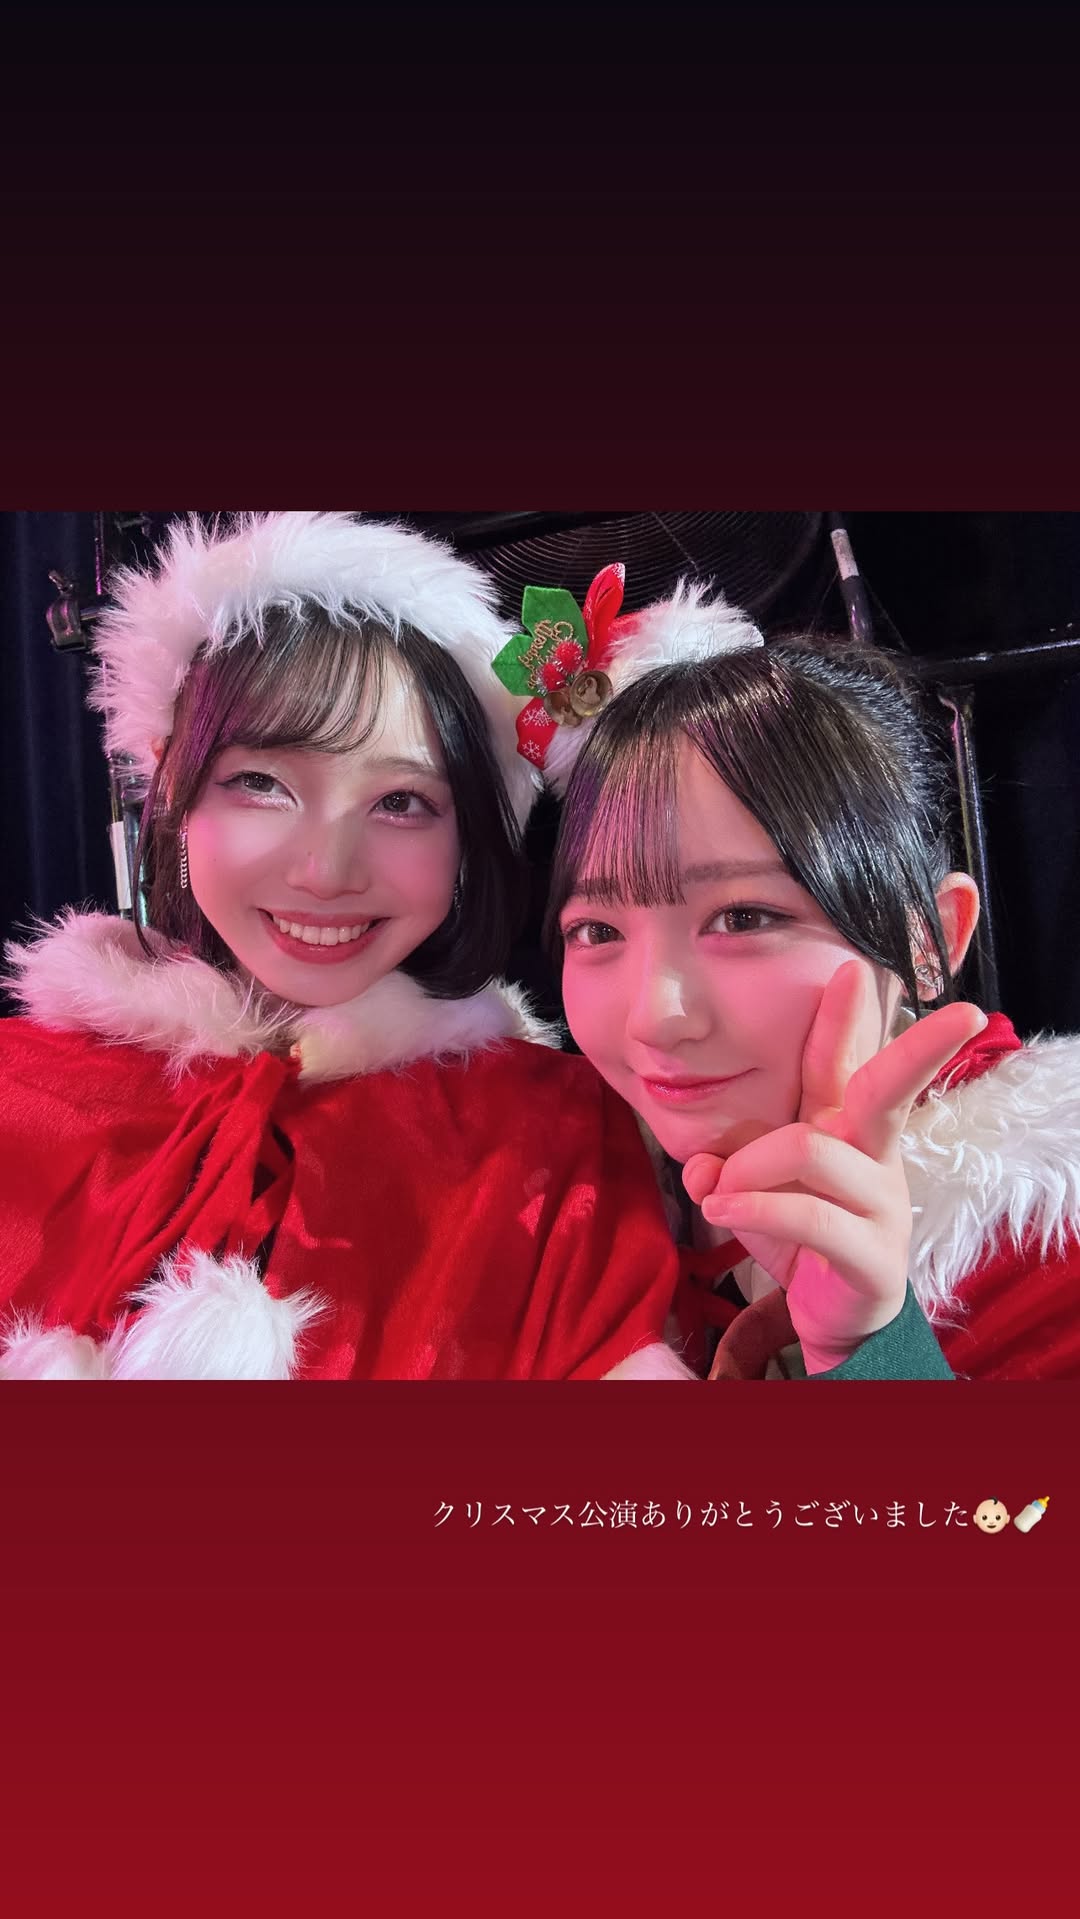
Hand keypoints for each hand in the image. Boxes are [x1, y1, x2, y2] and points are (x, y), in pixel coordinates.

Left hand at [681, 962, 985, 1372]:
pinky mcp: (875, 1255)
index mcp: (844, 1126)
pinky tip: (722, 1211)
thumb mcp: (752, 1191)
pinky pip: (811, 1215)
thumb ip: (722, 1167)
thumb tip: (701, 1169)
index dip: (850, 1015)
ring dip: (749, 1166)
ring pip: (811, 1149)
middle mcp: (871, 1154)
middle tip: (964, 1015)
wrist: (829, 1313)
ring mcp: (880, 1203)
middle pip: (889, 1087)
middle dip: (923, 1047)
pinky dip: (756, 1207)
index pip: (845, 1060)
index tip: (853, 967)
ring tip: (720, 1193)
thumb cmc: (797, 1232)